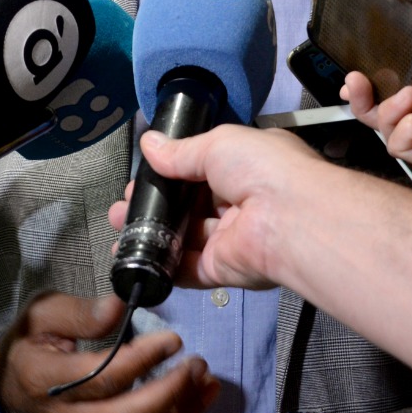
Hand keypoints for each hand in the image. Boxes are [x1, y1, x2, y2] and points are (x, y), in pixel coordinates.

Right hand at [0, 291, 218, 412]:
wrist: (9, 388)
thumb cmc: (30, 345)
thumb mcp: (42, 314)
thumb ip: (79, 312)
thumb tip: (119, 306)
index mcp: (44, 379)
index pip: (101, 376)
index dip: (142, 359)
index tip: (173, 340)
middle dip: (171, 394)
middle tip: (198, 366)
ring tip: (207, 387)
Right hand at [111, 125, 323, 290]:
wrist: (292, 219)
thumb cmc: (262, 170)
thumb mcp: (218, 145)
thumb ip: (181, 152)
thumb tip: (150, 144)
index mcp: (246, 168)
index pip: (201, 171)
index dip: (169, 173)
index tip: (141, 176)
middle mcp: (239, 203)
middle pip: (189, 207)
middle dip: (154, 204)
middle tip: (123, 205)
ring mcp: (231, 238)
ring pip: (184, 237)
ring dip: (152, 232)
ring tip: (120, 225)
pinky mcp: (223, 268)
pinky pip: (188, 268)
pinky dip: (162, 264)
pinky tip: (135, 256)